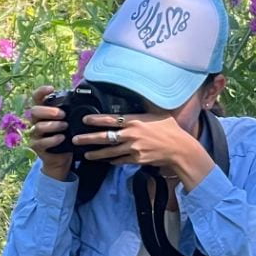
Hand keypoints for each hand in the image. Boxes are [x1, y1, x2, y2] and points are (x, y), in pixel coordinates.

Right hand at [25, 85, 74, 180]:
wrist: (61, 159)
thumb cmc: (66, 137)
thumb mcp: (69, 122)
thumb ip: (70, 112)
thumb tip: (84, 100)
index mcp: (43, 113)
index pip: (37, 99)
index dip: (41, 92)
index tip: (50, 88)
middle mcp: (36, 121)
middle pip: (34, 111)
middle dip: (49, 111)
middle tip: (62, 114)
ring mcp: (35, 134)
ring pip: (38, 126)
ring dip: (53, 125)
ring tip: (65, 126)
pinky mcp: (37, 146)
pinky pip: (41, 142)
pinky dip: (52, 139)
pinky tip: (61, 138)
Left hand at [76, 111, 203, 176]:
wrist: (180, 149)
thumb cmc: (171, 129)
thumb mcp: (158, 113)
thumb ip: (145, 107)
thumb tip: (140, 95)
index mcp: (135, 121)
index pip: (111, 119)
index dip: (96, 120)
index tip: (84, 120)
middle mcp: (131, 135)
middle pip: (104, 137)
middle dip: (88, 139)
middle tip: (75, 140)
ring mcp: (133, 148)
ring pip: (109, 151)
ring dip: (96, 153)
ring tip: (86, 154)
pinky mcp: (136, 159)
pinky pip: (120, 160)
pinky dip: (112, 160)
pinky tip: (105, 160)